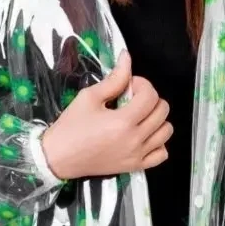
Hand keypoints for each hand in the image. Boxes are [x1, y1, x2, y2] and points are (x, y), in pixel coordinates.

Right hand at [39, 51, 173, 180]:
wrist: (58, 157)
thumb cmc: (70, 128)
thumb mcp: (89, 97)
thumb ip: (114, 79)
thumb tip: (127, 59)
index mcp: (122, 122)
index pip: (150, 96)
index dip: (142, 84)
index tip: (129, 85)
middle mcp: (134, 140)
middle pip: (162, 111)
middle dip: (150, 99)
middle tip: (132, 99)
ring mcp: (136, 155)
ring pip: (166, 132)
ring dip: (157, 119)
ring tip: (139, 117)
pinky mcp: (134, 166)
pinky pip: (161, 155)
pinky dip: (158, 143)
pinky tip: (144, 136)